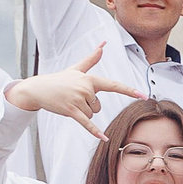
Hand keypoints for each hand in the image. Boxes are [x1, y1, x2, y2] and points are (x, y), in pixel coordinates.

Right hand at [7, 44, 142, 139]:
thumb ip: (92, 58)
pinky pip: (86, 123)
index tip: (144, 95)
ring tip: (69, 102)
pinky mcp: (71, 111)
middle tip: (73, 97)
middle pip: (98, 106)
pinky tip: (104, 139)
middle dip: (88, 106)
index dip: (129, 91)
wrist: (38, 88)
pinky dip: (95, 131)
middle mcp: (86, 89)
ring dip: (81, 112)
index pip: (113, 85)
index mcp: (90, 79)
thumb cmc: (59, 79)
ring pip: (91, 115)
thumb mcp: (76, 69)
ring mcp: (78, 100)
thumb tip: (103, 44)